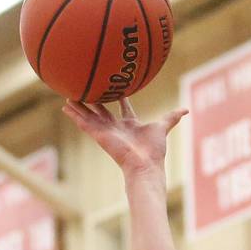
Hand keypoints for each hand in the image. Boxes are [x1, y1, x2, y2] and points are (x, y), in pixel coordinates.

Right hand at [62, 97, 186, 173]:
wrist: (145, 165)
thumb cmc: (154, 150)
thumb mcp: (163, 127)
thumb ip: (172, 118)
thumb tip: (186, 110)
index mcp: (129, 124)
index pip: (122, 107)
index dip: (118, 96)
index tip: (113, 85)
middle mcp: (116, 127)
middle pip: (102, 110)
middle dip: (93, 100)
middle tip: (85, 89)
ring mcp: (106, 131)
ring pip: (89, 114)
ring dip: (79, 105)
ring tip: (67, 95)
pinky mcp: (98, 135)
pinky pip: (84, 122)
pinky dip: (74, 115)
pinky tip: (65, 107)